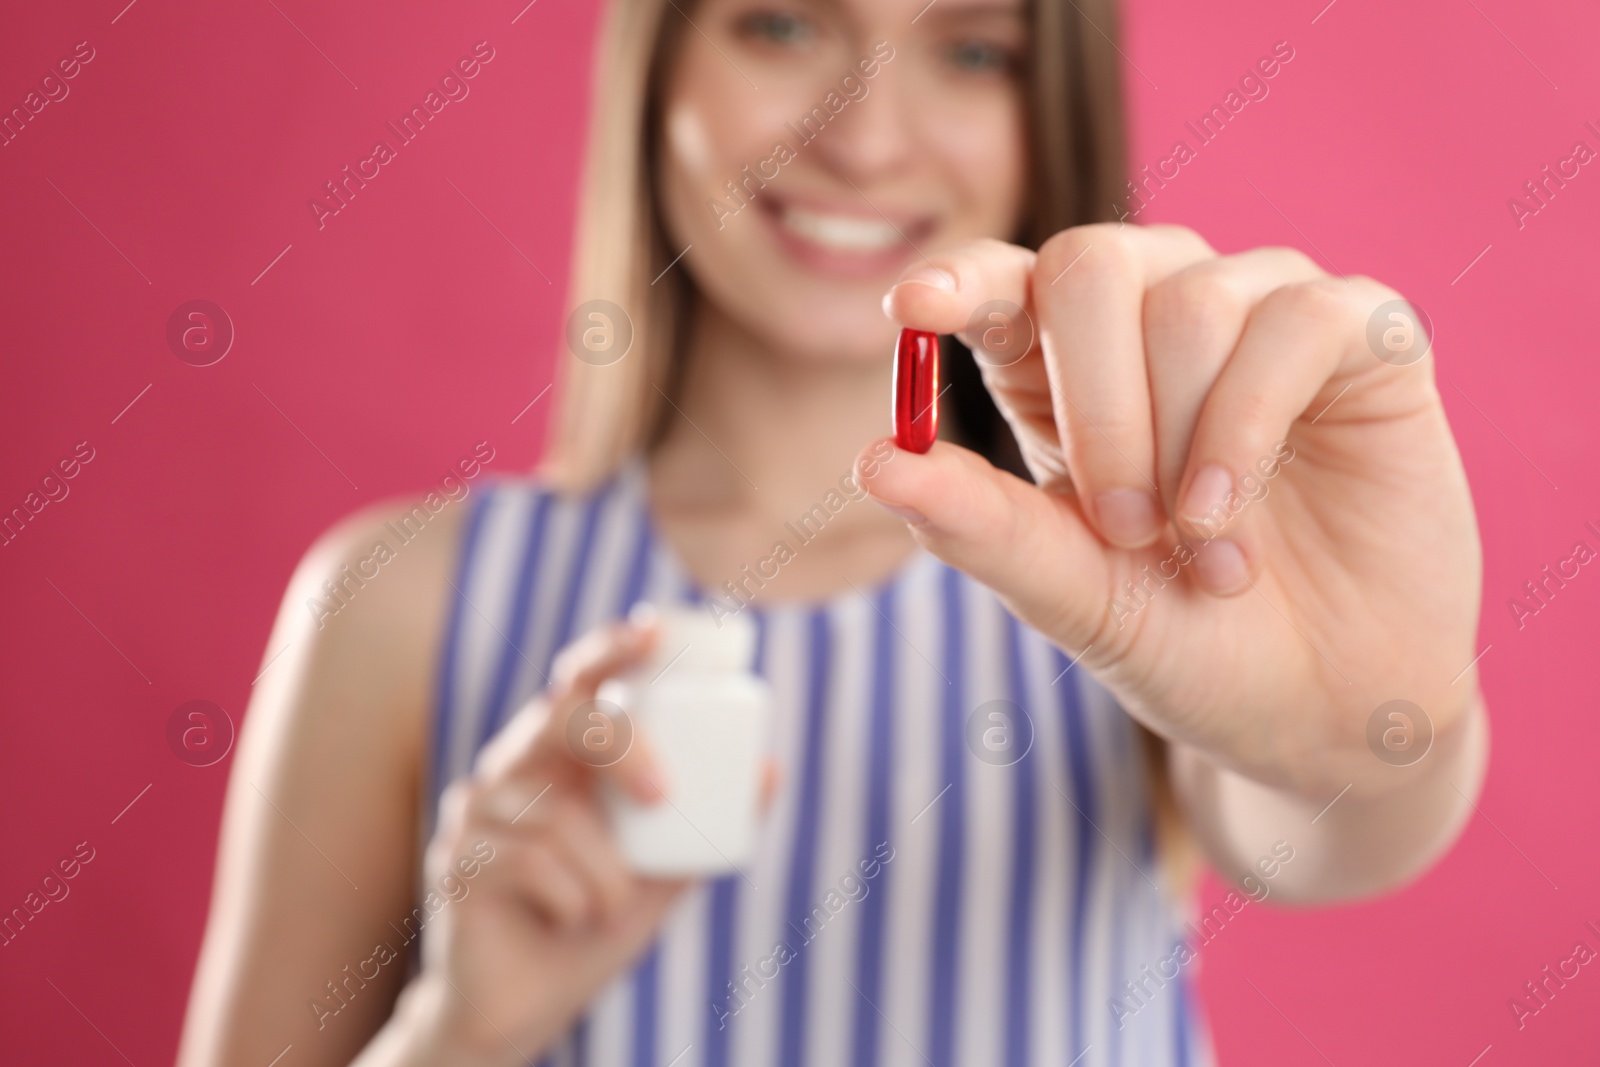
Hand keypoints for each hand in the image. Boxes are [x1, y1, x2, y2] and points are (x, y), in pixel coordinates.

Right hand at [387, 620, 685, 1065]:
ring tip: (609, 905)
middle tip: (663, 796)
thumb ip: (706, 824)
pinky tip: (571, 918)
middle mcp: (514, 766)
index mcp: (561, 755)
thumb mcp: (663, 873)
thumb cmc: (593, 923)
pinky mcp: (455, 860)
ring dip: (604, 871)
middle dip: (622, 747)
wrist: (527, 1006)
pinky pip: (528, 860)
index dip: (611, 648)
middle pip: (562, 717)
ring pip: (554, 810)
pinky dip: (572, 896)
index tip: (654, 632)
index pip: (580, 681)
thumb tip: (770, 769)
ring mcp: (476, 810)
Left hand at [859, 224, 1481, 799]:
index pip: (1004, 279)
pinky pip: (1299, 321)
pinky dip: (1252, 426)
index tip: (912, 311)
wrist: (1316, 708)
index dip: (959, 280)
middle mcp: (1157, 311)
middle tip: (1120, 528)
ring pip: (1191, 301)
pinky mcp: (1362, 334)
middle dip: (1093, 405)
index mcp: (1063, 364)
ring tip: (1201, 549)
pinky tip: (1237, 520)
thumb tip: (874, 461)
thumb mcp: (1068, 592)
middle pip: (1091, 263)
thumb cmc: (1179, 640)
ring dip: (1182, 442)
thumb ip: (980, 525)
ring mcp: (1261, 311)